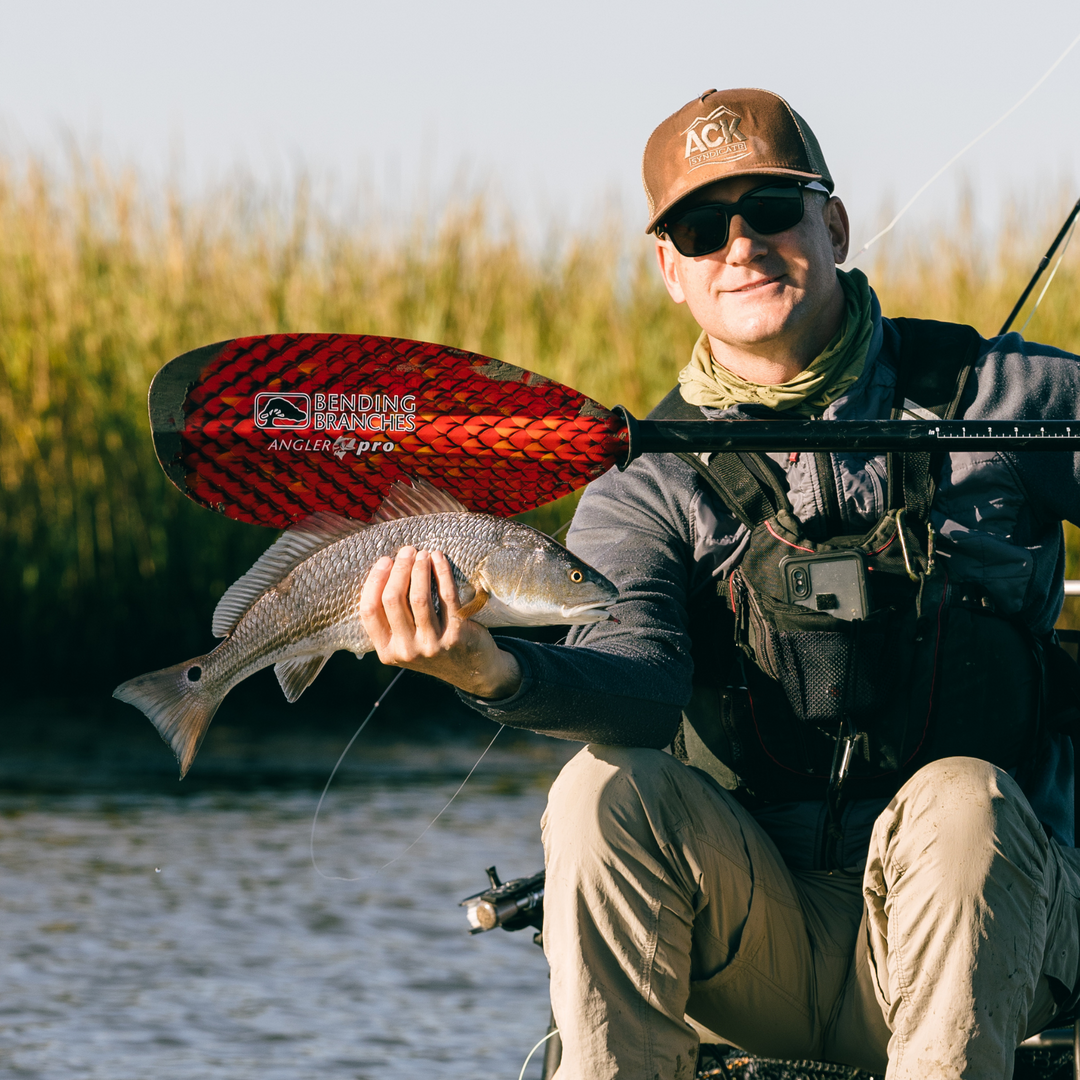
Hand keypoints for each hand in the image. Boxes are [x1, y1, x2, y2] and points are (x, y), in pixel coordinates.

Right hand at [359, 547, 522, 699]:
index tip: (385, 561)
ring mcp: (432, 644)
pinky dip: (442, 573)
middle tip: (407, 551)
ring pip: (419, 597)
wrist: (472, 670)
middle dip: (399, 569)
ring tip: (423, 554)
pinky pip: (446, 596)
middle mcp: (407, 651)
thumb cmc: (433, 646)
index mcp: (387, 651)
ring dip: (419, 569)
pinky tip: (439, 559)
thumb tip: (385, 571)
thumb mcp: (405, 643)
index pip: (369, 611)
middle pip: (393, 600)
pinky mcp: (456, 635)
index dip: (375, 581)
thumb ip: (391, 619)